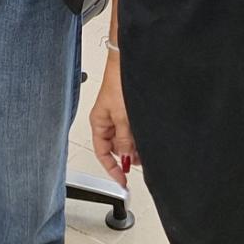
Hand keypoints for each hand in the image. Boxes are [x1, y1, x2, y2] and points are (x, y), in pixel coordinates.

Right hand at [90, 57, 139, 186]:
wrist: (126, 62)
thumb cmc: (118, 82)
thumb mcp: (122, 116)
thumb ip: (125, 139)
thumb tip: (127, 158)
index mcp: (99, 122)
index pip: (102, 153)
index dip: (112, 169)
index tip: (122, 181)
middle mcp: (107, 120)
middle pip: (115, 147)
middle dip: (127, 156)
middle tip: (139, 163)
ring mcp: (117, 115)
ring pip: (125, 139)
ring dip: (134, 146)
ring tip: (144, 149)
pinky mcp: (127, 109)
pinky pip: (131, 129)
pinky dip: (137, 135)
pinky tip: (145, 137)